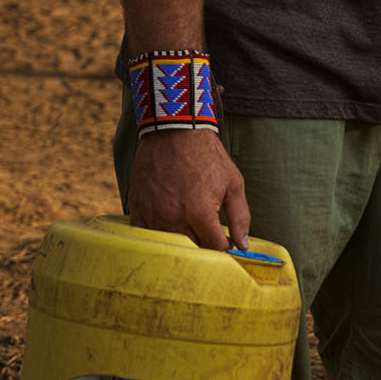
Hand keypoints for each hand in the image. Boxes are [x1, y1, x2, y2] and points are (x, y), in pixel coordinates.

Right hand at [127, 127, 250, 250]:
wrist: (173, 129)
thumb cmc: (206, 155)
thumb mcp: (233, 183)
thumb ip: (241, 218)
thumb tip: (243, 246)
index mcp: (200, 214)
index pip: (215, 248)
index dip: (224, 246)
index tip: (225, 239)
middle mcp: (174, 218)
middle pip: (192, 250)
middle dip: (203, 245)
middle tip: (207, 232)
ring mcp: (152, 213)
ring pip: (168, 244)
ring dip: (180, 241)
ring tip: (188, 227)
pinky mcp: (137, 205)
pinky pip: (144, 232)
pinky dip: (156, 233)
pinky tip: (166, 224)